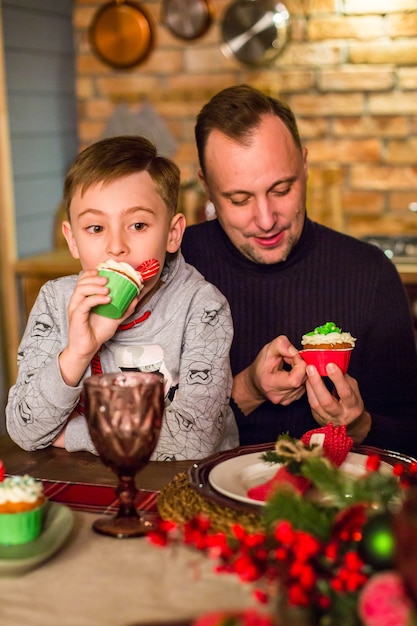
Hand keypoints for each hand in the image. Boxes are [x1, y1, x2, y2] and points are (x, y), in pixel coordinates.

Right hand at [59, 270, 138, 385]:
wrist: (89, 348)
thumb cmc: (98, 332)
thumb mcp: (115, 319)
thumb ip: (124, 309)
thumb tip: (136, 298)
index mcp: (83, 299)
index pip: (83, 280)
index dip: (92, 273)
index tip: (104, 271)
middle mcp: (77, 301)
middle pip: (81, 282)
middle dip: (95, 278)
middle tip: (108, 279)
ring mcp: (75, 309)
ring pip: (80, 290)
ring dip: (95, 286)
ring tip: (108, 289)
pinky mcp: (76, 317)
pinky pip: (84, 304)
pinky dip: (96, 299)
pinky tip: (107, 299)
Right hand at [232, 335, 306, 414]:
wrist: (256, 382)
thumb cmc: (261, 366)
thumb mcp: (267, 350)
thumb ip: (281, 345)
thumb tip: (295, 351)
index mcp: (271, 385)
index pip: (295, 379)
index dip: (298, 363)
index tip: (292, 355)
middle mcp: (280, 396)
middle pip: (302, 379)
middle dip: (300, 364)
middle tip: (290, 358)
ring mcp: (287, 399)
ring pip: (306, 382)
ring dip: (302, 370)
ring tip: (290, 366)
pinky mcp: (294, 399)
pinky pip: (305, 385)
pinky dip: (302, 376)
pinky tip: (292, 373)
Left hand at [305, 362, 370, 441]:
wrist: (350, 423)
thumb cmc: (351, 401)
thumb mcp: (353, 390)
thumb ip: (344, 378)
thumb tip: (334, 362)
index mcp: (353, 406)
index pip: (345, 393)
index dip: (337, 379)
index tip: (330, 365)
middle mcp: (341, 414)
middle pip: (327, 401)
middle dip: (317, 383)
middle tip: (311, 368)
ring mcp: (328, 419)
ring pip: (316, 404)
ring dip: (310, 386)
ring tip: (307, 372)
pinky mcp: (319, 419)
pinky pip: (311, 405)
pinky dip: (308, 392)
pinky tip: (307, 381)